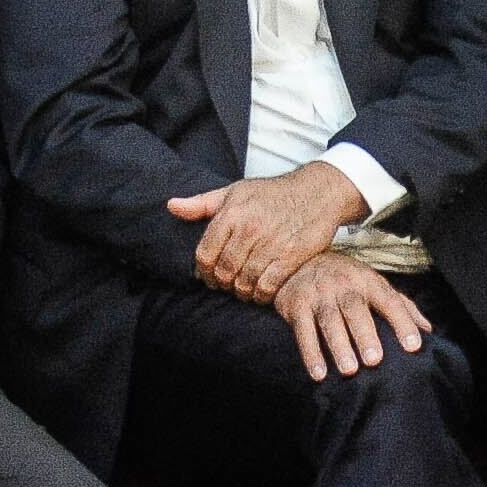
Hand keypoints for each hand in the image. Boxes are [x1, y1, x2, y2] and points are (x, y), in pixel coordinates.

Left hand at [167, 158, 366, 302]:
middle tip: (225, 284)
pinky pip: (268, 286)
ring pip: (244, 282)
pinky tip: (260, 292)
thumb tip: (171, 206)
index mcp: (232, 213)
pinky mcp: (291, 258)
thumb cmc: (271, 193)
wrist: (316, 193)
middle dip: (221, 283)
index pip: (205, 253)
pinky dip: (261, 295)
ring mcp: (271, 244)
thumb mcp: (234, 191)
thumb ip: (201, 203)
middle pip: (224, 271)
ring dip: (240, 291)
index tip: (207, 275)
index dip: (202, 271)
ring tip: (242, 289)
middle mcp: (249, 229)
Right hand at [275, 252, 433, 379]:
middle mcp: (343, 285)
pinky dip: (310, 352)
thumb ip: (401, 305)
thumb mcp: (374, 283)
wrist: (299, 259)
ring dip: (338, 345)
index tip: (414, 346)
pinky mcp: (295, 305)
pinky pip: (303, 330)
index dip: (402, 322)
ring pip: (328, 320)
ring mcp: (318, 294)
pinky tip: (319, 373)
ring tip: (349, 370)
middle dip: (365, 334)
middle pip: (355, 309)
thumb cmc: (346, 278)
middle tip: (375, 360)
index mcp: (367, 280)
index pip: (389, 300)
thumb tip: (428, 331)